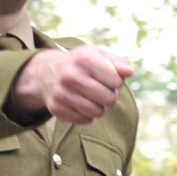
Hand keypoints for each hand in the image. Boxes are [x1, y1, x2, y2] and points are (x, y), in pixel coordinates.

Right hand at [8, 45, 135, 124]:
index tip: (108, 77)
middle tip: (101, 90)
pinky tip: (81, 104)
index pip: (117, 81)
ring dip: (99, 107)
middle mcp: (71, 75)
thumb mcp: (98, 55)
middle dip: (109, 96)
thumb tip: (129, 72)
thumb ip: (117, 62)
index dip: (116, 81)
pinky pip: (84, 120)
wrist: (47, 72)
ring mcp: (62, 93)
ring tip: (92, 98)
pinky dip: (87, 115)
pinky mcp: (56, 108)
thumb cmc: (81, 63)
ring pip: (97, 112)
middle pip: (109, 99)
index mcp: (85, 58)